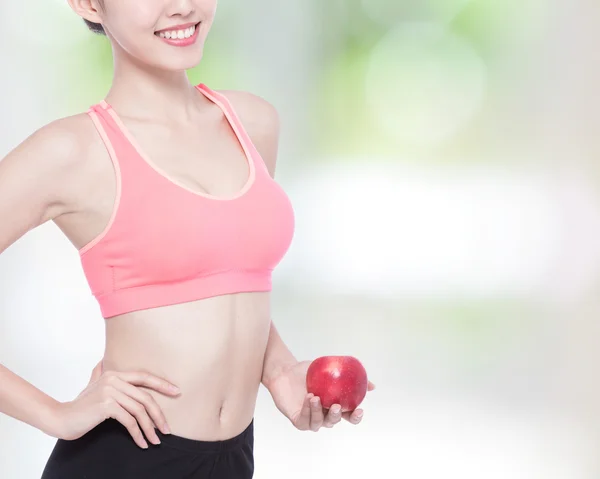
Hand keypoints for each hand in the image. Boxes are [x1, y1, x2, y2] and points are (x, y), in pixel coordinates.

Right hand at [50, 359, 180, 448]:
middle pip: (145, 397)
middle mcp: (113, 379)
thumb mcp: (94, 386)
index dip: (162, 384)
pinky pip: (129, 421)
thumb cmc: (81, 406)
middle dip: (159, 414)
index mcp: (115, 373)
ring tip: (156, 440)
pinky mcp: (106, 405)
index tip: (177, 392)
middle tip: (167, 429)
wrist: (62, 419)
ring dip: (150, 428)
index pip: (144, 377)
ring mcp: (110, 391)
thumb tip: (105, 361)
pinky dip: (138, 433)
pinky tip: (142, 443)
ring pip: (139, 410)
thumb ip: (101, 374)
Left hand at [266, 360, 374, 431]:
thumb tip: (372, 386)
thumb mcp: (330, 370)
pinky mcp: (297, 420)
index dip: (355, 417)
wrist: (285, 370)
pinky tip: (309, 398)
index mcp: (334, 406)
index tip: (359, 409)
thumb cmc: (307, 372)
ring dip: (319, 412)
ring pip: (319, 423)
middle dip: (337, 416)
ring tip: (316, 397)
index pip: (348, 417)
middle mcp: (323, 415)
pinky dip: (308, 410)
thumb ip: (349, 376)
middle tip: (336, 406)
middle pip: (334, 422)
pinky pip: (304, 420)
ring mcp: (310, 419)